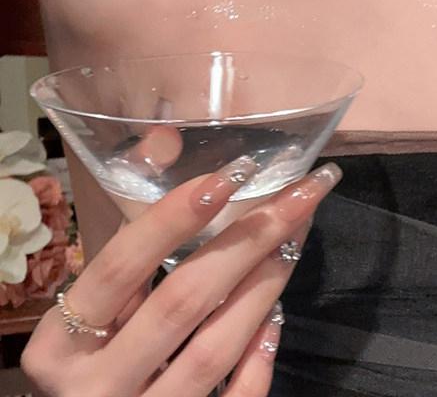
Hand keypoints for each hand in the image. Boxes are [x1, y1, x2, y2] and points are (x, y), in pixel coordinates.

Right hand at [22, 159, 342, 396]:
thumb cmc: (93, 360)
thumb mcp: (95, 308)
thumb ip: (130, 235)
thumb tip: (166, 139)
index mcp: (59, 345)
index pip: (120, 267)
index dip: (175, 216)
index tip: (236, 171)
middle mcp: (92, 389)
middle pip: (183, 301)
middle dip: (251, 237)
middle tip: (304, 191)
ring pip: (215, 348)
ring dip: (266, 284)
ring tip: (300, 235)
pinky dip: (259, 358)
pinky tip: (278, 317)